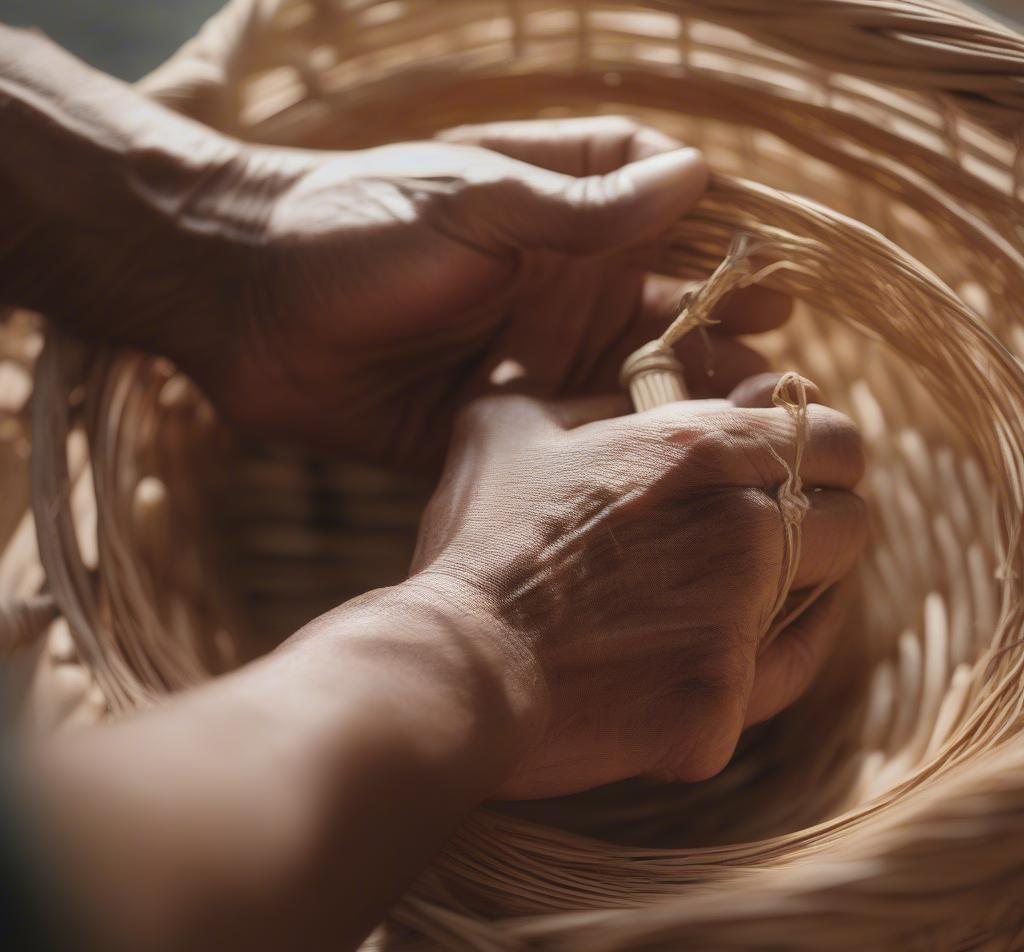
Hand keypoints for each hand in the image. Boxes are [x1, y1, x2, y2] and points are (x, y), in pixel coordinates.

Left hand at [161, 116, 789, 466]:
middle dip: (721, 347)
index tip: (777, 286)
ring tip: (733, 444)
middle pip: (667, 318)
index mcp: (560, 219)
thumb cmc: (354, 224)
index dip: (727, 250)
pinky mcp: (499, 424)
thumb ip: (580, 204)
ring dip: (677, 412)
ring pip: (628, 388)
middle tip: (771, 389)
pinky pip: (573, 443)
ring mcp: (531, 362)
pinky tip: (657, 485)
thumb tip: (696, 177)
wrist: (247, 305)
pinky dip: (614, 460)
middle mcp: (558, 291)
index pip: (670, 222)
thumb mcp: (472, 201)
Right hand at [411, 374, 865, 797]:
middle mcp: (739, 527)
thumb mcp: (503, 432)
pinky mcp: (722, 704)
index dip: (822, 453)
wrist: (454, 664)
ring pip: (826, 599)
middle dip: (821, 525)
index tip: (790, 472)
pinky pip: (782, 679)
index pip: (836, 435)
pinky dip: (763, 666)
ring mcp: (738, 622)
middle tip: (770, 539)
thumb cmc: (480, 545)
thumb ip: (563, 395)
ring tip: (734, 597)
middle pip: (853, 519)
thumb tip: (595, 392)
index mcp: (697, 450)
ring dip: (796, 594)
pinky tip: (727, 659)